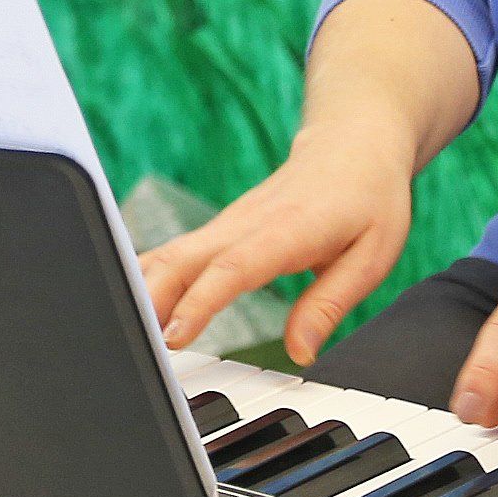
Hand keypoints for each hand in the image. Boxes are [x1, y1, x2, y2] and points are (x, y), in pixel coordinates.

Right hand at [141, 125, 417, 364]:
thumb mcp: (372, 256)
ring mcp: (227, 223)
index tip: (175, 335)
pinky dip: (149, 277)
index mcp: (286, 230)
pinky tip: (134, 305)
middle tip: (136, 347)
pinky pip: (175, 252)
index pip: (233, 267)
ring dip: (141, 289)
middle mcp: (246, 223)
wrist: (352, 144)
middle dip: (150, 299)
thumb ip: (330, 304)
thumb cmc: (367, 198)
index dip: (200, 301)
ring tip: (125, 334)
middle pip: (182, 258)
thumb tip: (301, 353)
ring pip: (169, 253)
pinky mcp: (220, 229)